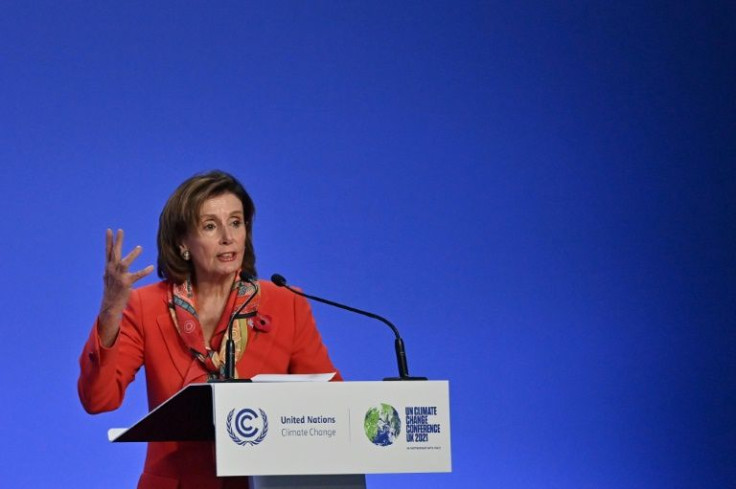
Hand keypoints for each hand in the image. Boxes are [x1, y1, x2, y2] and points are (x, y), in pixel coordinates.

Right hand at [98, 229, 153, 345]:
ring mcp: (118, 277)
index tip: (109, 230)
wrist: (110, 305)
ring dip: (132, 255)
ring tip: (139, 247)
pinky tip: (151, 267)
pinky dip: (144, 271)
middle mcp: (111, 270)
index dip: (109, 241)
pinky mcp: (126, 283)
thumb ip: (109, 271)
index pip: (108, 252)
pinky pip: (137, 276)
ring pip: (124, 263)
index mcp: (108, 268)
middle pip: (114, 253)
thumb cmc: (111, 291)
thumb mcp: (108, 279)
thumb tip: (107, 266)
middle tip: (120, 230)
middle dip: (117, 242)